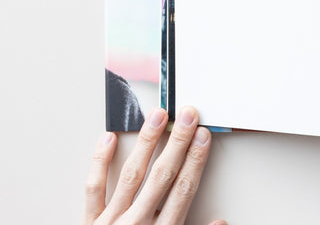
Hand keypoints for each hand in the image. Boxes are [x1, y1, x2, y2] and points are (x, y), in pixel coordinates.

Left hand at [85, 106, 224, 224]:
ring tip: (158, 117)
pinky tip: (109, 138)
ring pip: (132, 174)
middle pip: (162, 175)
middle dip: (178, 143)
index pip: (184, 189)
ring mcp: (111, 221)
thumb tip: (220, 223)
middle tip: (188, 116)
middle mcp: (136, 224)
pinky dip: (99, 162)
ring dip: (148, 142)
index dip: (195, 160)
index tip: (203, 137)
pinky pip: (93, 188)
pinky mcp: (87, 223)